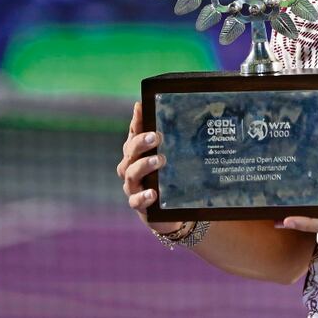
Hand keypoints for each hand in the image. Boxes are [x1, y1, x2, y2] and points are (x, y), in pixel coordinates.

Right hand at [116, 101, 181, 233]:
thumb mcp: (175, 158)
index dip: (136, 120)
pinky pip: (136, 201)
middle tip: (156, 137)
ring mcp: (133, 186)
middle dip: (141, 143)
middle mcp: (131, 167)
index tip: (141, 106)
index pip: (134, 133)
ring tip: (159, 160)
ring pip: (131, 174)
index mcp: (138, 153)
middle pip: (130, 152)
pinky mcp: (138, 205)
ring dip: (144, 165)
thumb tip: (187, 113)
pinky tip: (153, 193)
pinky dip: (143, 196)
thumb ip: (175, 141)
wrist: (172, 211)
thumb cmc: (171, 178)